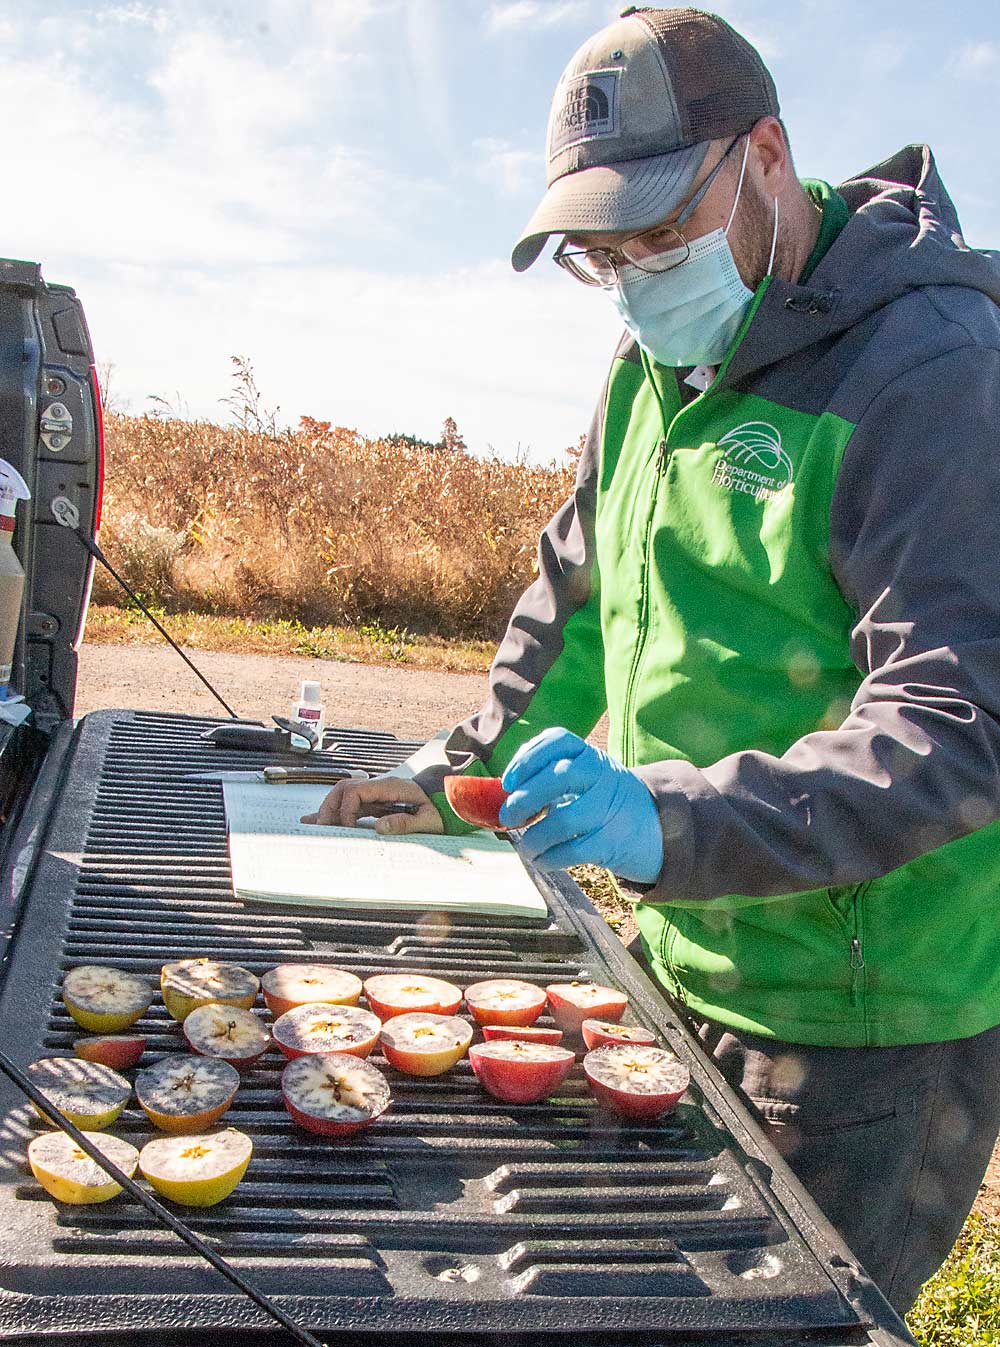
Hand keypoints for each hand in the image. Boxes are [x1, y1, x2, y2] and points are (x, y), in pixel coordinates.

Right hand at [301, 776, 443, 835]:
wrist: (452, 803)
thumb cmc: (443, 811)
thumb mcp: (429, 821)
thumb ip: (406, 824)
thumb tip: (379, 827)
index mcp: (392, 787)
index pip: (356, 791)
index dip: (347, 810)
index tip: (348, 829)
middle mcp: (381, 787)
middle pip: (344, 788)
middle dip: (330, 807)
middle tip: (323, 829)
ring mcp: (378, 794)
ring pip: (344, 795)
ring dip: (330, 809)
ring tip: (317, 826)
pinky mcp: (377, 803)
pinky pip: (352, 805)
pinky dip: (336, 813)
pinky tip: (319, 820)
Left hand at [499, 728, 663, 881]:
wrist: (654, 826)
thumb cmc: (601, 800)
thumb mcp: (583, 779)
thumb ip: (548, 779)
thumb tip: (499, 795)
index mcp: (590, 755)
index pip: (558, 740)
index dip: (528, 757)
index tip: (508, 781)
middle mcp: (602, 775)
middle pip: (559, 776)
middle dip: (525, 798)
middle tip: (507, 817)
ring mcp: (610, 807)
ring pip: (564, 819)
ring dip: (535, 838)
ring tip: (525, 847)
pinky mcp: (613, 840)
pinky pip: (574, 850)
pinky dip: (550, 857)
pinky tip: (541, 859)